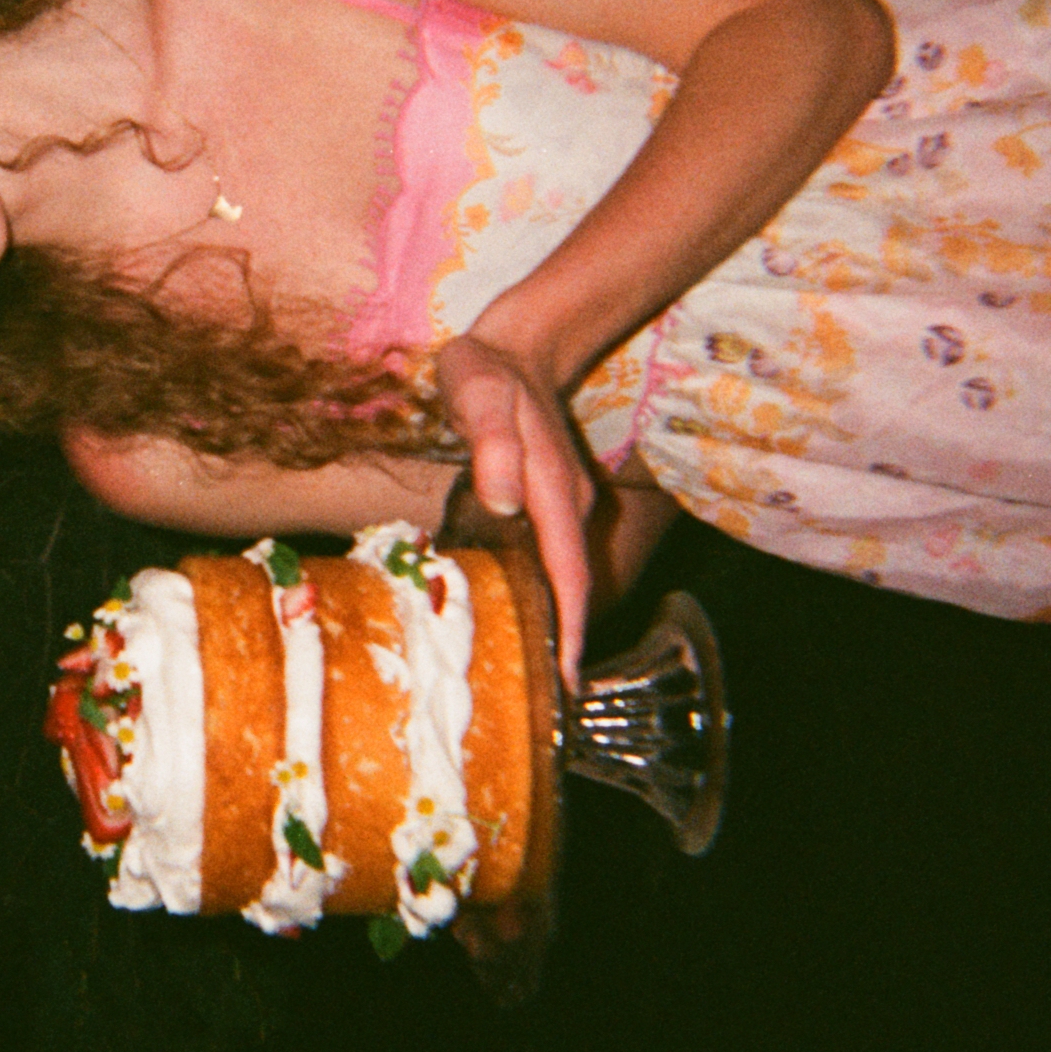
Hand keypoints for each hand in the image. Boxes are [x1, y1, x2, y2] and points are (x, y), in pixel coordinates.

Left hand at [432, 331, 598, 685]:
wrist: (518, 346)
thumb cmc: (488, 371)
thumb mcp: (478, 391)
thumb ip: (491, 442)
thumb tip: (505, 500)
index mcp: (553, 487)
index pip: (569, 568)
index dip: (572, 624)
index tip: (570, 677)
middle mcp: (568, 505)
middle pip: (573, 586)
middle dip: (565, 644)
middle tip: (542, 705)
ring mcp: (563, 507)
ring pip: (563, 577)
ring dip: (555, 626)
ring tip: (532, 683)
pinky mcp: (550, 507)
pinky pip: (551, 562)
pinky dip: (543, 598)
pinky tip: (520, 627)